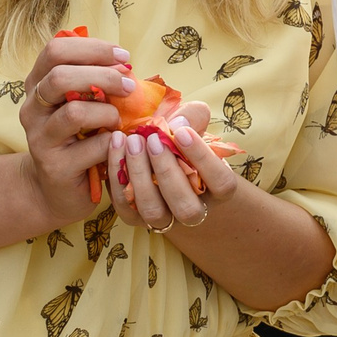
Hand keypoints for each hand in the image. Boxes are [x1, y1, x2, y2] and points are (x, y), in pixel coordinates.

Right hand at [15, 36, 134, 227]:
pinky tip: (118, 144)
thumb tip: (127, 66)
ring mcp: (39, 138)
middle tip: (129, 86)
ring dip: (107, 113)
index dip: (92, 48)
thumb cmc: (80, 137)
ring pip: (74, 112)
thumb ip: (98, 82)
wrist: (58, 188)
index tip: (123, 57)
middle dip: (103, 76)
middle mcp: (32, 108)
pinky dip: (113, 142)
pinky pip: (92, 146)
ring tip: (118, 121)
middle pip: (60, 76)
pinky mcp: (54, 166)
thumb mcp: (86, 103)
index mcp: (38, 84)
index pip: (55, 50)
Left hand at [108, 120, 237, 233]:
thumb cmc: (186, 147)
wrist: (166, 170)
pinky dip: (118, 178)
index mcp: (218, 191)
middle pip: (185, 205)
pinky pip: (125, 206)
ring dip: (140, 176)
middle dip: (167, 171)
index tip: (182, 132)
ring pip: (153, 210)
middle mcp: (193, 211)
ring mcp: (164, 219)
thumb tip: (176, 122)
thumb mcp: (197, 128)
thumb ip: (194, 117)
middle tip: (153, 138)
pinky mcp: (135, 218)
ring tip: (133, 142)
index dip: (203, 159)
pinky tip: (117, 148)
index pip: (220, 182)